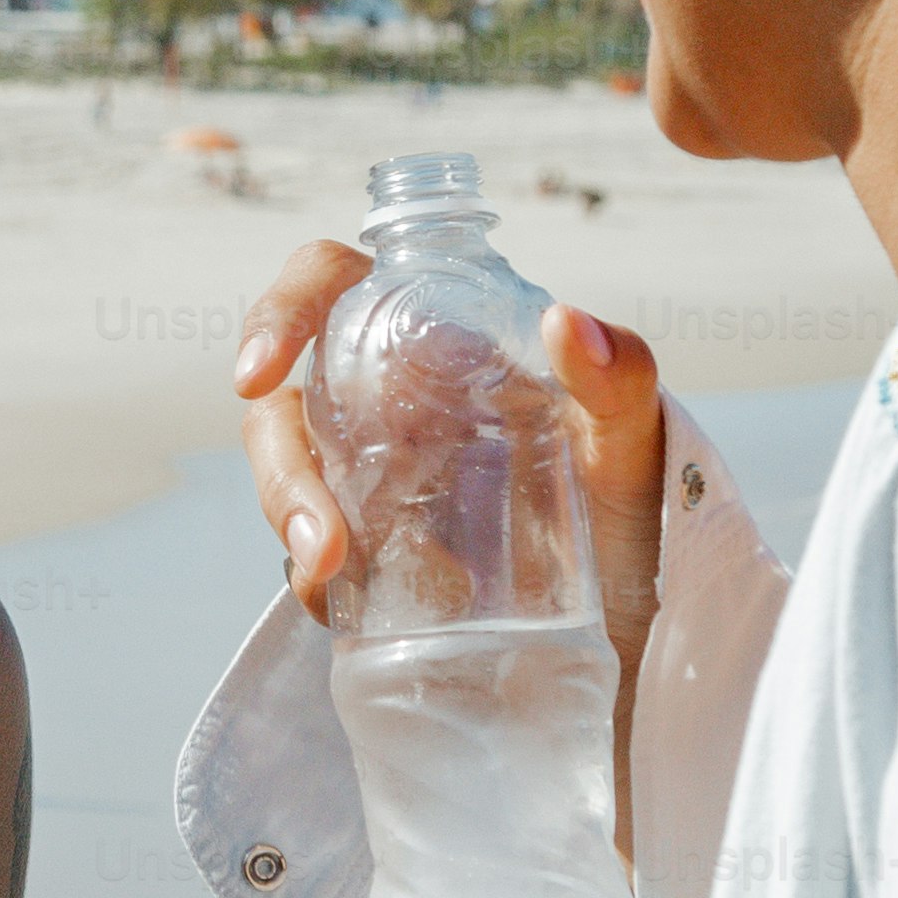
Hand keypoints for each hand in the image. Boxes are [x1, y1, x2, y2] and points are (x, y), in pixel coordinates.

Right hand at [232, 248, 669, 660]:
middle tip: (322, 546)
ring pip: (289, 480)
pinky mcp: (370, 548)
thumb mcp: (633, 438)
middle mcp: (389, 397)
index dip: (278, 315)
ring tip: (338, 583)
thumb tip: (567, 322)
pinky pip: (314, 558)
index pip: (330, 286)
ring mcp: (371, 474)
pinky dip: (323, 584)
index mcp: (436, 335)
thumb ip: (620, 375)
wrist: (638, 612)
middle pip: (286, 405)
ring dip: (295, 531)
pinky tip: (357, 610)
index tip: (258, 374)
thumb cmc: (631, 497)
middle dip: (282, 476)